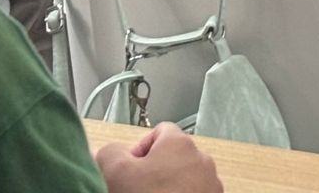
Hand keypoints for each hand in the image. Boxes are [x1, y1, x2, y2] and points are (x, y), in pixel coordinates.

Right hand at [94, 123, 222, 192]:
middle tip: (137, 190)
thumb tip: (107, 153)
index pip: (158, 132)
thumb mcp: (116, 172)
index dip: (138, 150)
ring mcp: (211, 183)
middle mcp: (201, 159)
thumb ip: (109, 153)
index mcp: (180, 143)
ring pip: (184, 179)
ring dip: (168, 187)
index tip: (128, 171)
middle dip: (153, 172)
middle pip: (172, 157)